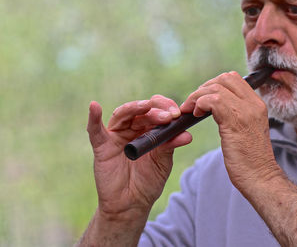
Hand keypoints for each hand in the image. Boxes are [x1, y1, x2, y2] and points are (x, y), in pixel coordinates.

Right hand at [86, 95, 191, 219]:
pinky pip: (95, 131)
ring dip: (134, 108)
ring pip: (123, 115)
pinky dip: (93, 119)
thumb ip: (170, 146)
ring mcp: (117, 136)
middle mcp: (132, 129)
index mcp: (149, 129)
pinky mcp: (102, 146)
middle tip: (168, 116)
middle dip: (155, 111)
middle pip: (141, 111)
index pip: (156, 111)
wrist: (132, 204)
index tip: (177, 114)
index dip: (166, 108)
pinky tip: (94, 106)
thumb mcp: (163, 162)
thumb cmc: (148, 181)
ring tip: (146, 107)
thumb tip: (187, 135)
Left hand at [180, 71, 280, 191]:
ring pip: (216, 87)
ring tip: (191, 110)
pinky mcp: (235, 121)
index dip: (215, 84)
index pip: (234, 79)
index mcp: (257, 105)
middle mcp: (254, 104)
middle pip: (225, 78)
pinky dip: (199, 103)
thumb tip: (217, 107)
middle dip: (205, 87)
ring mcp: (246, 111)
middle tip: (194, 104)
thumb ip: (237, 115)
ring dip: (198, 96)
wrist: (260, 178)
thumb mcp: (246, 131)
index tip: (203, 99)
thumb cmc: (250, 160)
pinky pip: (213, 100)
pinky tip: (196, 115)